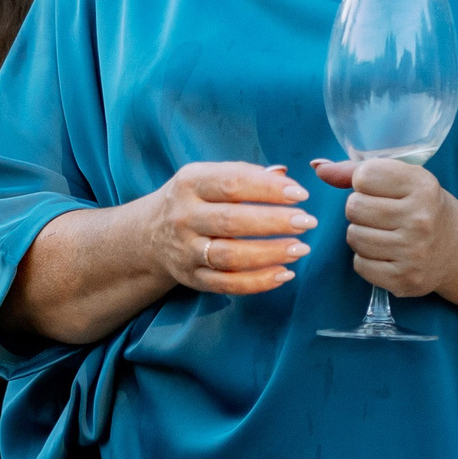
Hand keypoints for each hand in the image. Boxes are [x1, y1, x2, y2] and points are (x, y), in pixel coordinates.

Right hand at [143, 162, 314, 295]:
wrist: (149, 234)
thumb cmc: (195, 199)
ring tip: (301, 249)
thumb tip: (283, 174)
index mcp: (190, 183)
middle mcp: (184, 216)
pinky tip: (284, 274)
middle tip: (308, 222)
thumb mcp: (209, 176)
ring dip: (270, 254)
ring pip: (230, 256)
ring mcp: (186, 250)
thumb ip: (244, 174)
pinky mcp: (192, 277)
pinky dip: (258, 282)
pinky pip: (227, 284)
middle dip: (274, 222)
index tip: (301, 194)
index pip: (232, 183)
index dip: (268, 189)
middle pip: (232, 221)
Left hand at [309, 157, 457, 297]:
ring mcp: (414, 252)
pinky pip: (360, 264)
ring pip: (354, 237)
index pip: (363, 176)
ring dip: (361, 234)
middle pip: (354, 208)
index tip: (381, 189)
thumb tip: (317, 167)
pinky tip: (386, 253)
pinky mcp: (405, 279)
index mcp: (422, 185)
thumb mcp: (403, 180)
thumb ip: (357, 170)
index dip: (365, 182)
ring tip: (384, 233)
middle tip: (382, 214)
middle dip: (360, 209)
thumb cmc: (423, 207)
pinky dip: (366, 259)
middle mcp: (420, 219)